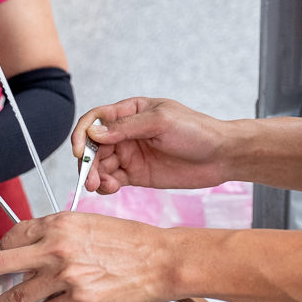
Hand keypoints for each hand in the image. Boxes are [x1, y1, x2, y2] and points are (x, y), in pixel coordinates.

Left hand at [0, 212, 176, 301]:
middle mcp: (55, 247)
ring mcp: (65, 275)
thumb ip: (58, 236)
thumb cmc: (130, 240)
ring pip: (16, 295)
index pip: (11, 236)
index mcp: (57, 224)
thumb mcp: (88, 224)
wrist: (162, 258)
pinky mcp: (79, 298)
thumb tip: (34, 249)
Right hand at [72, 97, 228, 194]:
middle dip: (87, 163)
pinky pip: (111, 181)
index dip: (82, 134)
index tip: (79, 151)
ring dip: (95, 177)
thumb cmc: (196, 131)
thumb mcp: (161, 121)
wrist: (221, 156)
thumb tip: (94, 132)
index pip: (95, 120)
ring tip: (102, 187)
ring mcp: (129, 155)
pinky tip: (111, 189)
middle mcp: (125, 133)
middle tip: (90, 180)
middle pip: (93, 147)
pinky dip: (105, 187)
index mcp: (130, 112)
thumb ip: (126, 127)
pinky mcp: (135, 175)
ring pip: (99, 166)